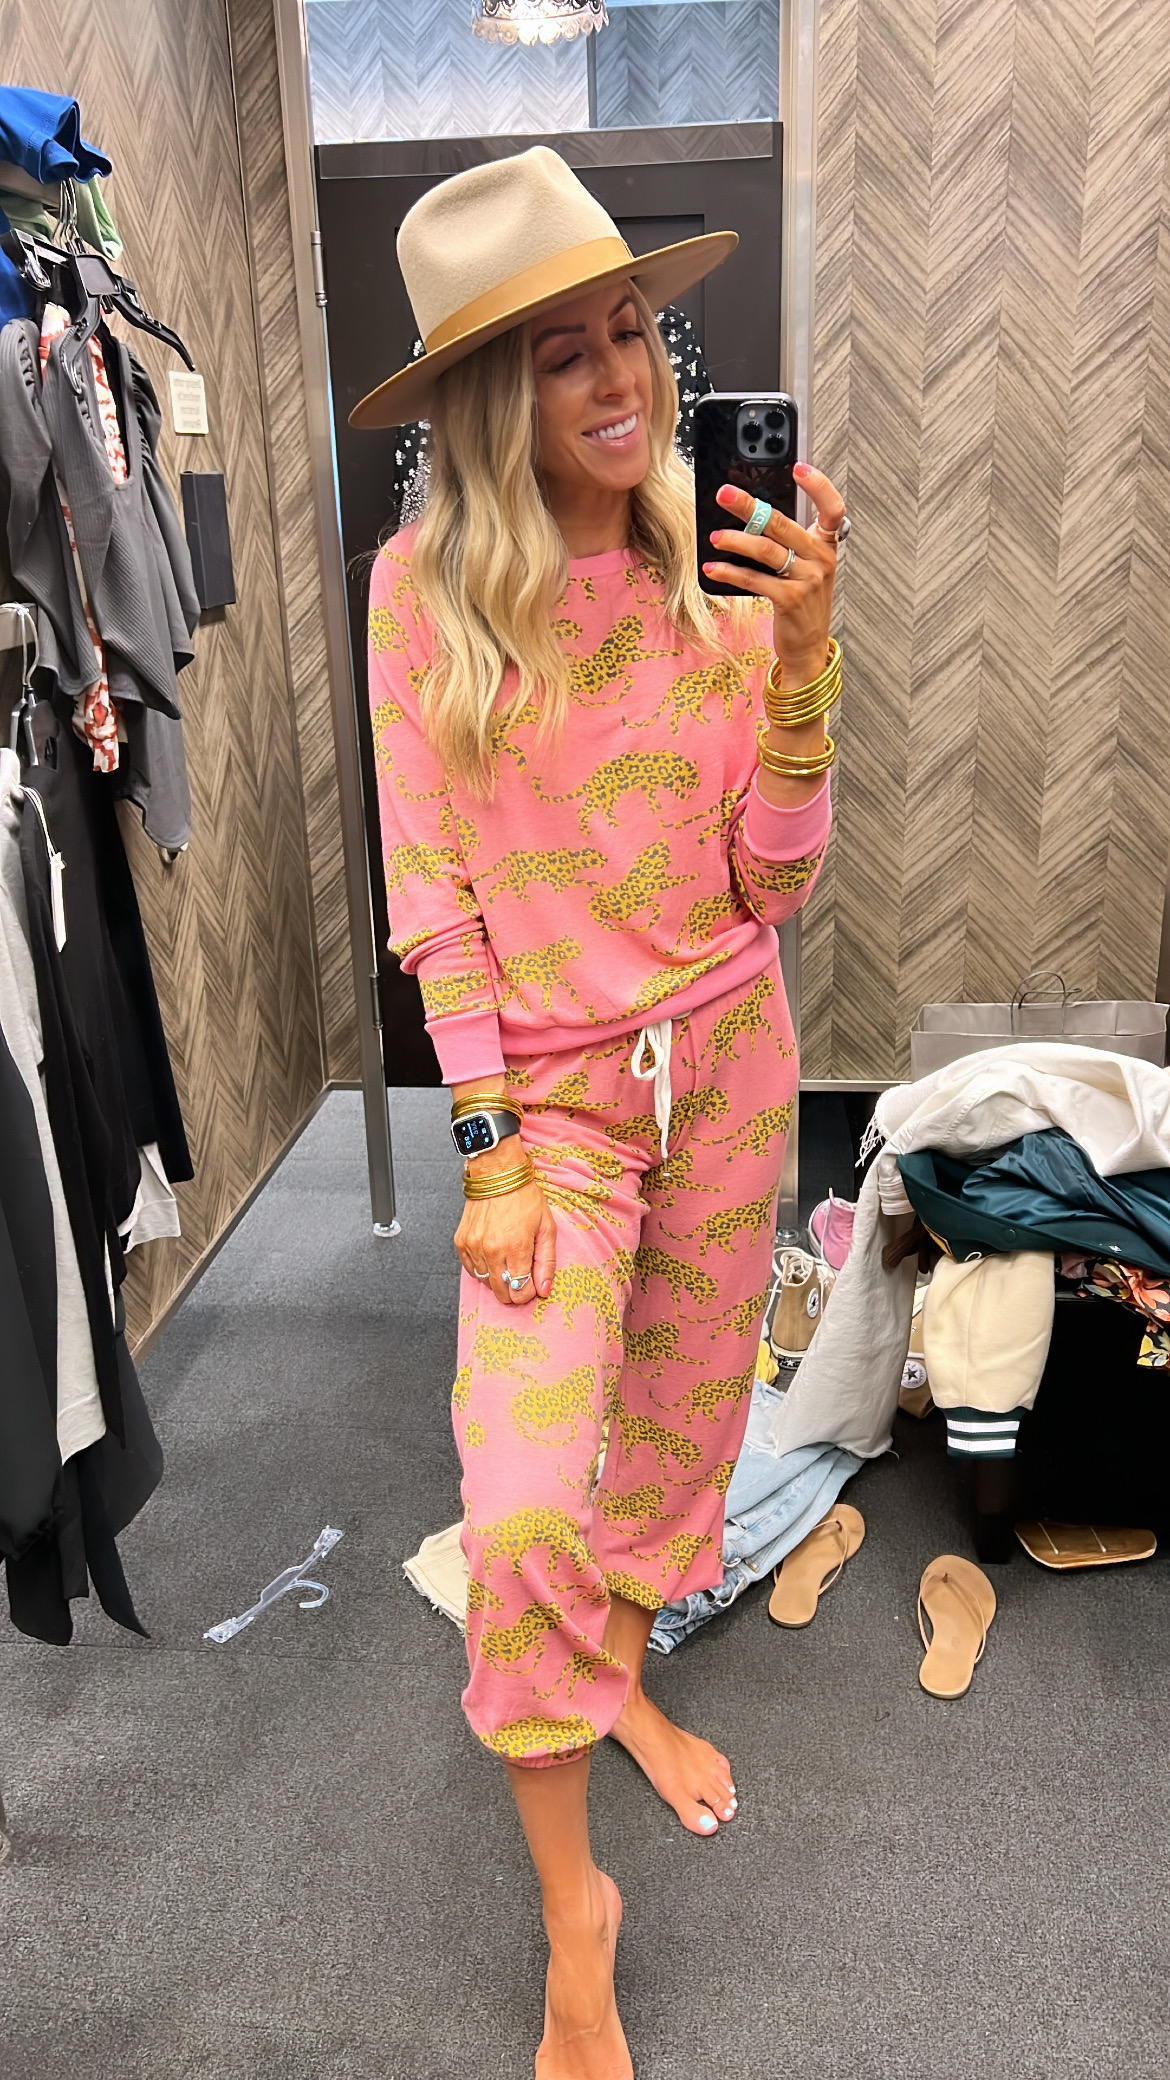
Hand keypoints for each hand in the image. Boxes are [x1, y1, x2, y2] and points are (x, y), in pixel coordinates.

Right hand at [454, 1146, 557, 1307]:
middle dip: (513, 1291)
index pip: (520, 1290)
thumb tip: (544, 1290)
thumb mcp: (546, 1227)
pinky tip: (492, 1259)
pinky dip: (482, 1270)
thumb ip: (547, 1261)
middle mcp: (491, 1250)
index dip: (528, 1293)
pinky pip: (471, 1269)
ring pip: (485, 1282)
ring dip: (497, 1279)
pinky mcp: (461, 1242)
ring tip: (507, 1263)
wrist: (497, 1174)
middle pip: (501, 1291)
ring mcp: (473, 1246)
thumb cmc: (525, 1198)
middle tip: (520, 1278)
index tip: (532, 1284)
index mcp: (516, 1247)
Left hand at [703, 462, 845, 682]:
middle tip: (725, 494)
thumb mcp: (802, 568)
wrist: (807, 646)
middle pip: (783, 523)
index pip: (833, 507)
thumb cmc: (800, 602)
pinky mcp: (790, 600)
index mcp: (826, 545)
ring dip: (736, 540)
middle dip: (750, 505)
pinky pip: (756, 579)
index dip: (818, 484)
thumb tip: (749, 514)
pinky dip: (731, 572)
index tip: (797, 466)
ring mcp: (808, 580)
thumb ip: (786, 542)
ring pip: (767, 550)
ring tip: (715, 536)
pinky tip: (713, 568)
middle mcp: (821, 559)